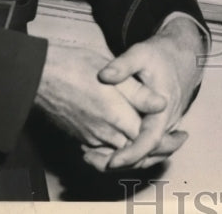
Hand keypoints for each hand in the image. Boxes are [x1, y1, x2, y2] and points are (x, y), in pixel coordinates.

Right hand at [34, 43, 166, 151]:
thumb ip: (139, 92)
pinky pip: (104, 152)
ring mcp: (89, 137)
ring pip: (121, 154)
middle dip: (158, 151)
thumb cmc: (76, 67)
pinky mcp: (80, 137)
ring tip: (157, 142)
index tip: (181, 136)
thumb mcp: (113, 74)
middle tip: (176, 142)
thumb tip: (162, 103)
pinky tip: (128, 139)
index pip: (148, 139)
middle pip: (137, 153)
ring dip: (140, 152)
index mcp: (115, 116)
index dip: (167, 140)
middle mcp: (103, 133)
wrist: (40, 75)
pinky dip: (120, 151)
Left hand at [96, 16, 206, 169]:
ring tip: (92, 158)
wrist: (182, 56)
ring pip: (147, 156)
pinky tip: (105, 149)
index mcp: (164, 109)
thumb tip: (104, 75)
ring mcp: (165, 128)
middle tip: (91, 160)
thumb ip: (123, 65)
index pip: (150, 141)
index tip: (110, 162)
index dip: (131, 154)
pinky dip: (128, 154)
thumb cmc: (160, 55)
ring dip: (123, 162)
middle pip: (147, 156)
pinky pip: (146, 149)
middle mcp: (167, 123)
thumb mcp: (141, 54)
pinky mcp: (159, 128)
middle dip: (121, 164)